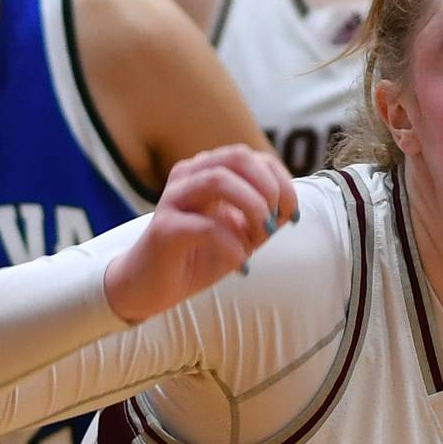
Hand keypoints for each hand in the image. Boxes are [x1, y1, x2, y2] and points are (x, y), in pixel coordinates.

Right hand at [104, 146, 297, 323]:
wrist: (152, 287)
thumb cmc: (198, 255)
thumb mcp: (241, 234)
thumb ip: (265, 217)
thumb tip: (290, 206)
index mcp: (207, 171)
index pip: (253, 156)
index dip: (281, 180)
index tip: (290, 214)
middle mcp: (188, 176)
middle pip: (236, 156)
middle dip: (267, 188)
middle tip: (273, 223)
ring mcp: (172, 199)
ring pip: (218, 179)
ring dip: (251, 208)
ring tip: (257, 239)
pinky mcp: (163, 228)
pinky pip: (205, 226)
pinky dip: (232, 245)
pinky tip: (241, 265)